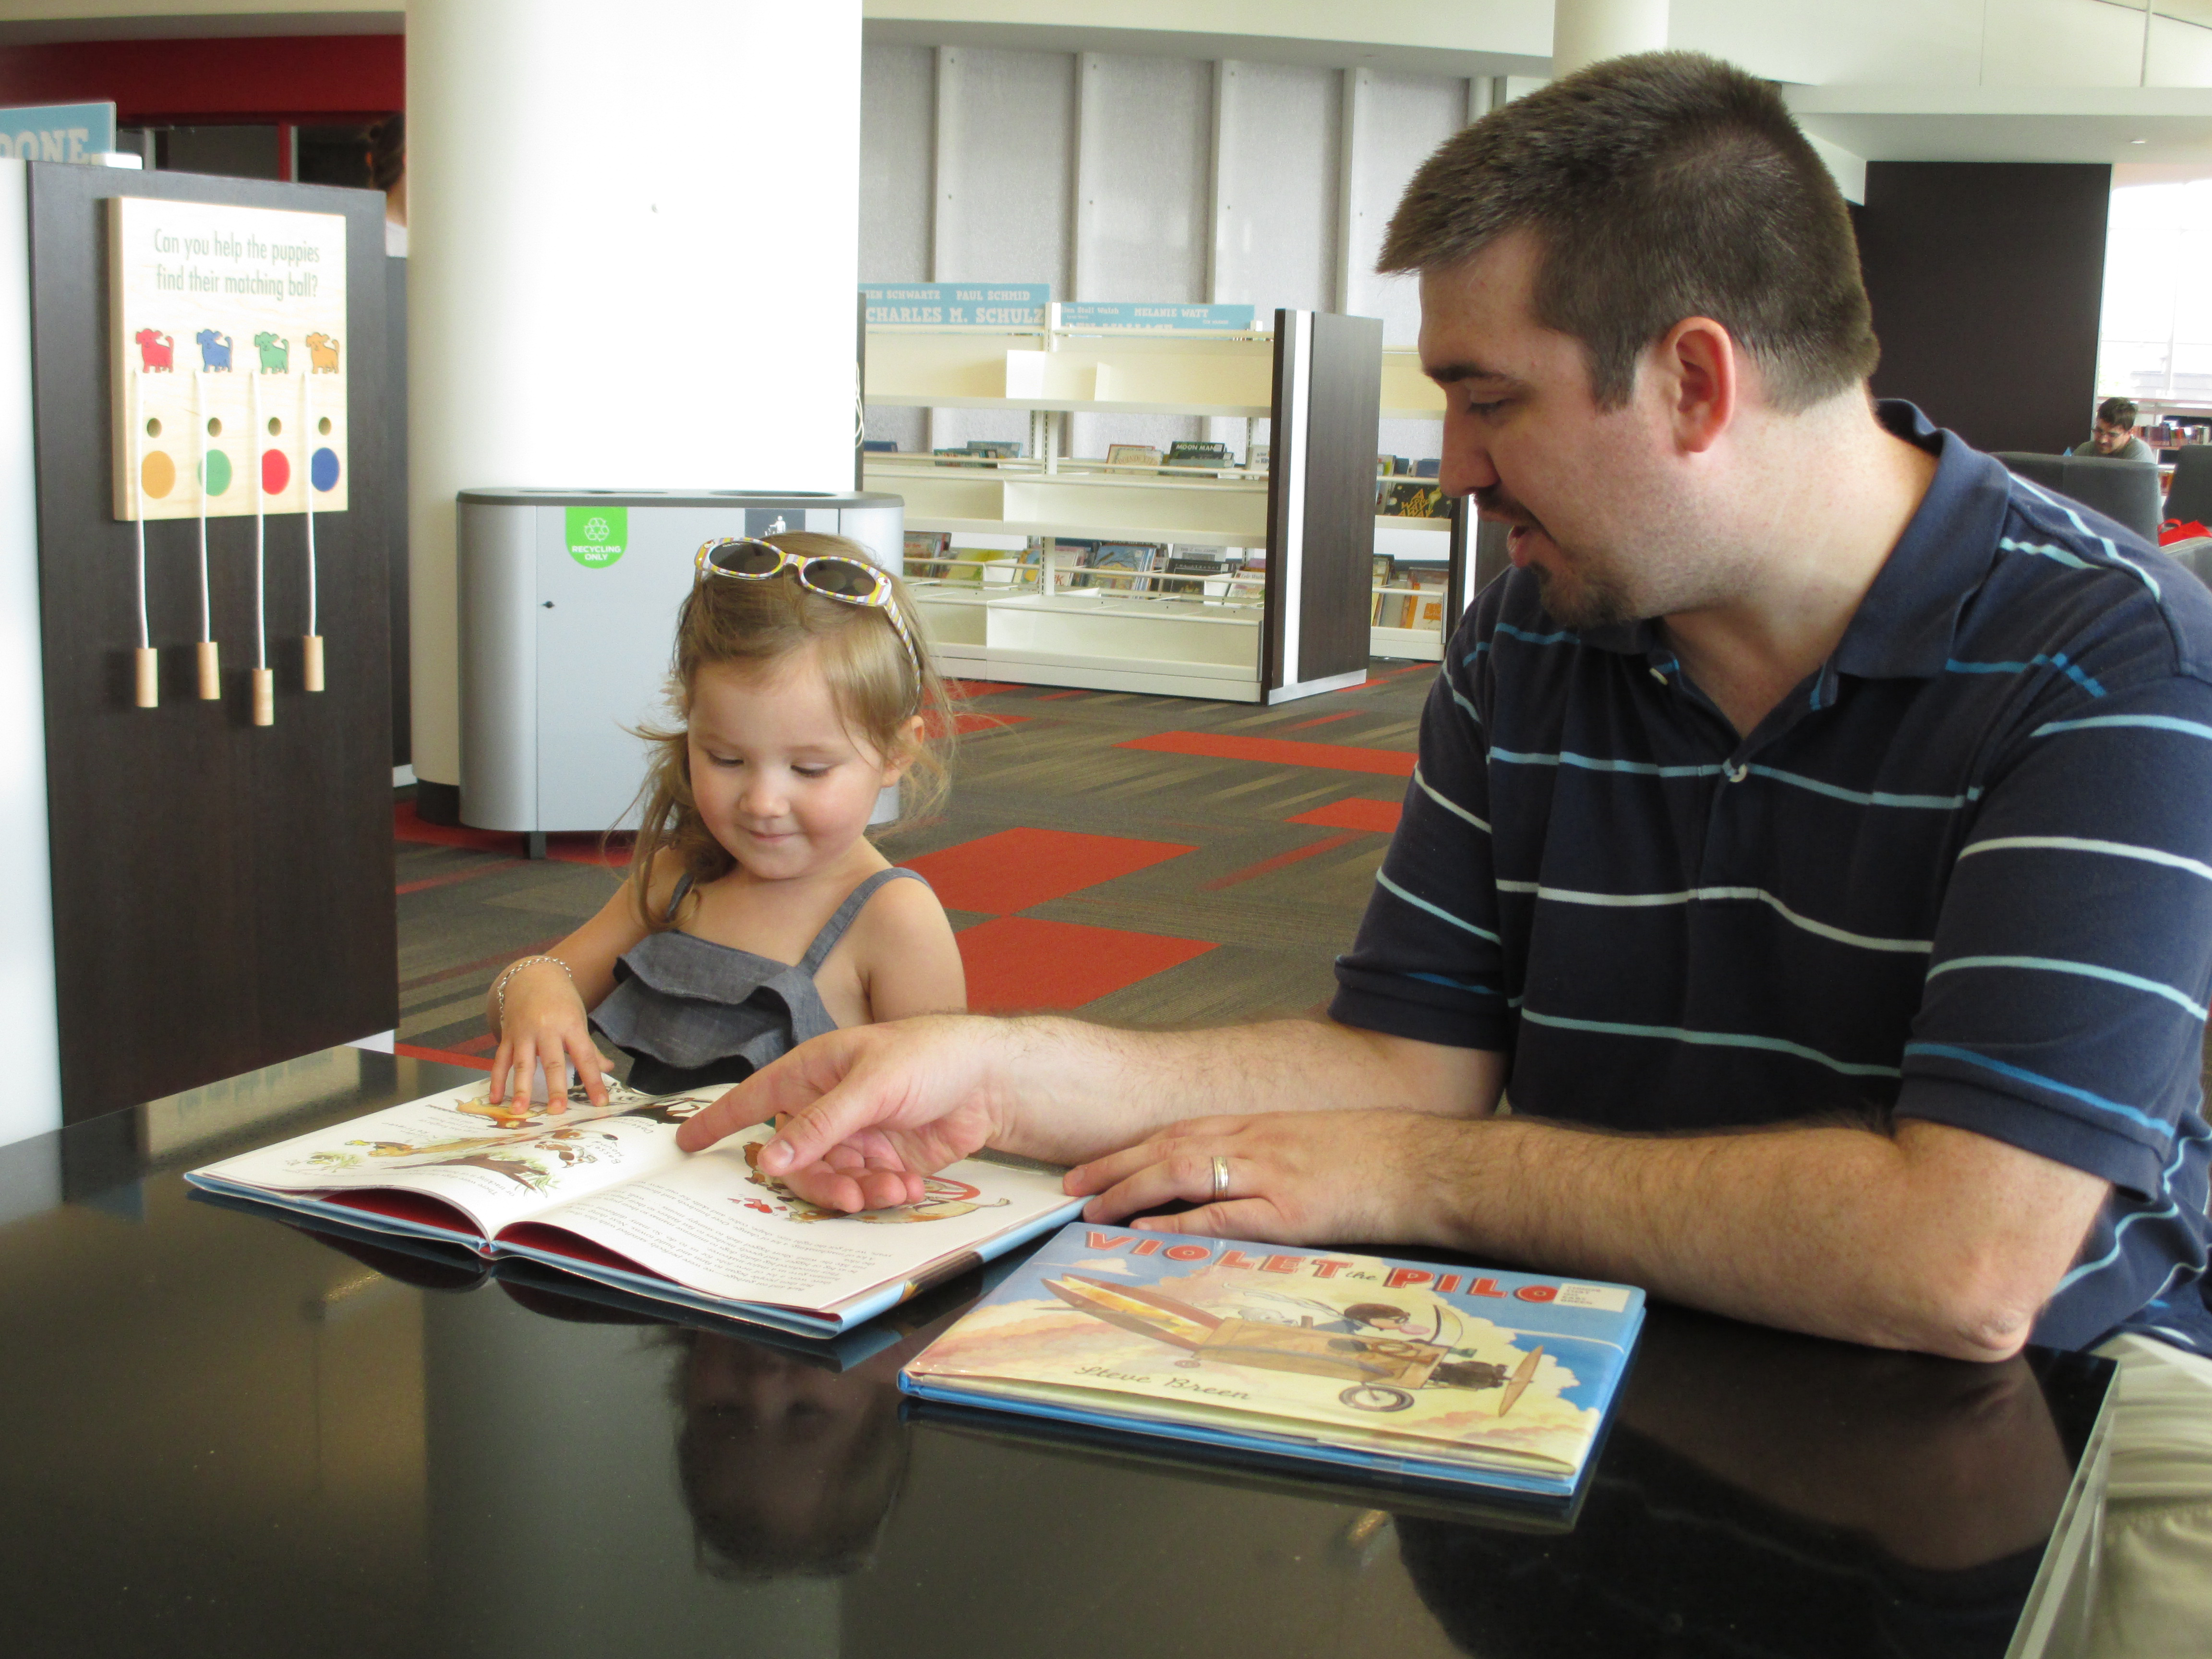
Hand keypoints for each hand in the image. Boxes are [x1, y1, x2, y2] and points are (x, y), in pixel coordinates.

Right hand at [488, 962, 611, 1108]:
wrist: (533, 975)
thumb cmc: (561, 1001)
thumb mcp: (579, 1020)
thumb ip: (589, 1049)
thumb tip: (607, 1068)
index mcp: (570, 1025)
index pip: (585, 1057)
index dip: (593, 1080)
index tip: (601, 1102)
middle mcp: (547, 1029)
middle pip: (552, 1062)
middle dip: (556, 1087)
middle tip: (557, 1111)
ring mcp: (524, 1032)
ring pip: (522, 1063)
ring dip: (521, 1088)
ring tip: (520, 1110)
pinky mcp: (507, 1035)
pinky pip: (500, 1060)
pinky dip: (497, 1080)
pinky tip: (496, 1098)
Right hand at [674, 1015, 1017, 1212]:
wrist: (991, 1078)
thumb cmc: (930, 1055)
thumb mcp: (873, 1084)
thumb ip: (822, 1124)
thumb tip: (770, 1159)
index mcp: (812, 1073)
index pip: (754, 1098)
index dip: (719, 1121)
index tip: (683, 1144)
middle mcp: (827, 1107)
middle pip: (796, 1160)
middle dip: (821, 1184)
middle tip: (851, 1198)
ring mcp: (855, 1136)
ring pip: (831, 1181)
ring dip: (859, 1192)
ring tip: (894, 1188)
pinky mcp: (883, 1159)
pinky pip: (865, 1189)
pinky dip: (883, 1194)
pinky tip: (910, 1186)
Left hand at [1066, 1110, 1467, 1245]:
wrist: (1426, 1164)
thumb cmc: (1374, 1157)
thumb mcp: (1309, 1146)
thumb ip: (1266, 1158)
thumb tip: (1227, 1182)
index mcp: (1260, 1129)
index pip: (1180, 1132)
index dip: (1131, 1147)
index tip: (1095, 1163)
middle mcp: (1255, 1142)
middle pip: (1167, 1146)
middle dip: (1113, 1165)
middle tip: (1071, 1185)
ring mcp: (1270, 1174)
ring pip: (1183, 1173)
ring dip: (1131, 1190)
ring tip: (1092, 1209)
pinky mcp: (1290, 1210)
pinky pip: (1222, 1216)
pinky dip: (1179, 1225)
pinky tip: (1148, 1233)